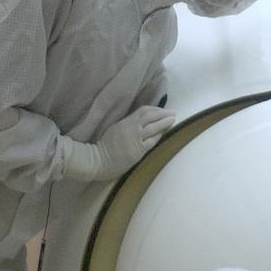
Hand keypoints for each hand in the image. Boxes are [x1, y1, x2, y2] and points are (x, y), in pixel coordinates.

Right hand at [59, 106, 175, 181]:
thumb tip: (140, 122)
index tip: (162, 110)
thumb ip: (127, 125)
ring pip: (154, 127)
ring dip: (165, 122)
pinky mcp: (137, 151)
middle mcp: (131, 128)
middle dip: (163, 114)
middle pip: (151, 116)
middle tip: (173, 113)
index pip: (143, 111)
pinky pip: (152, 141)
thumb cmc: (104, 147)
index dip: (155, 109)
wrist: (97, 160)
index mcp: (125, 122)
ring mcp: (135, 139)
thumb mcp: (114, 130)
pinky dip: (159, 135)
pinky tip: (165, 132)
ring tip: (173, 120)